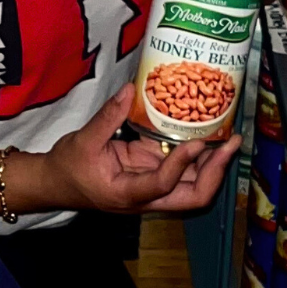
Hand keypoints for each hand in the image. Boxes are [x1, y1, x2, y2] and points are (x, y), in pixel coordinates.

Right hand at [35, 85, 241, 214]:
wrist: (57, 184)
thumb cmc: (68, 169)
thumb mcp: (83, 141)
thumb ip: (108, 117)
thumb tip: (129, 89)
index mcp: (127, 194)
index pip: (162, 184)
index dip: (181, 164)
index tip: (195, 142)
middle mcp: (147, 198)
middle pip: (193, 197)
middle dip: (215, 172)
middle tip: (229, 145)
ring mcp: (153, 189)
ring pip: (194, 187)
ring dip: (213, 165)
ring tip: (229, 139)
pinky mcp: (153, 176)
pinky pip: (182, 171)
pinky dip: (198, 157)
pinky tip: (209, 135)